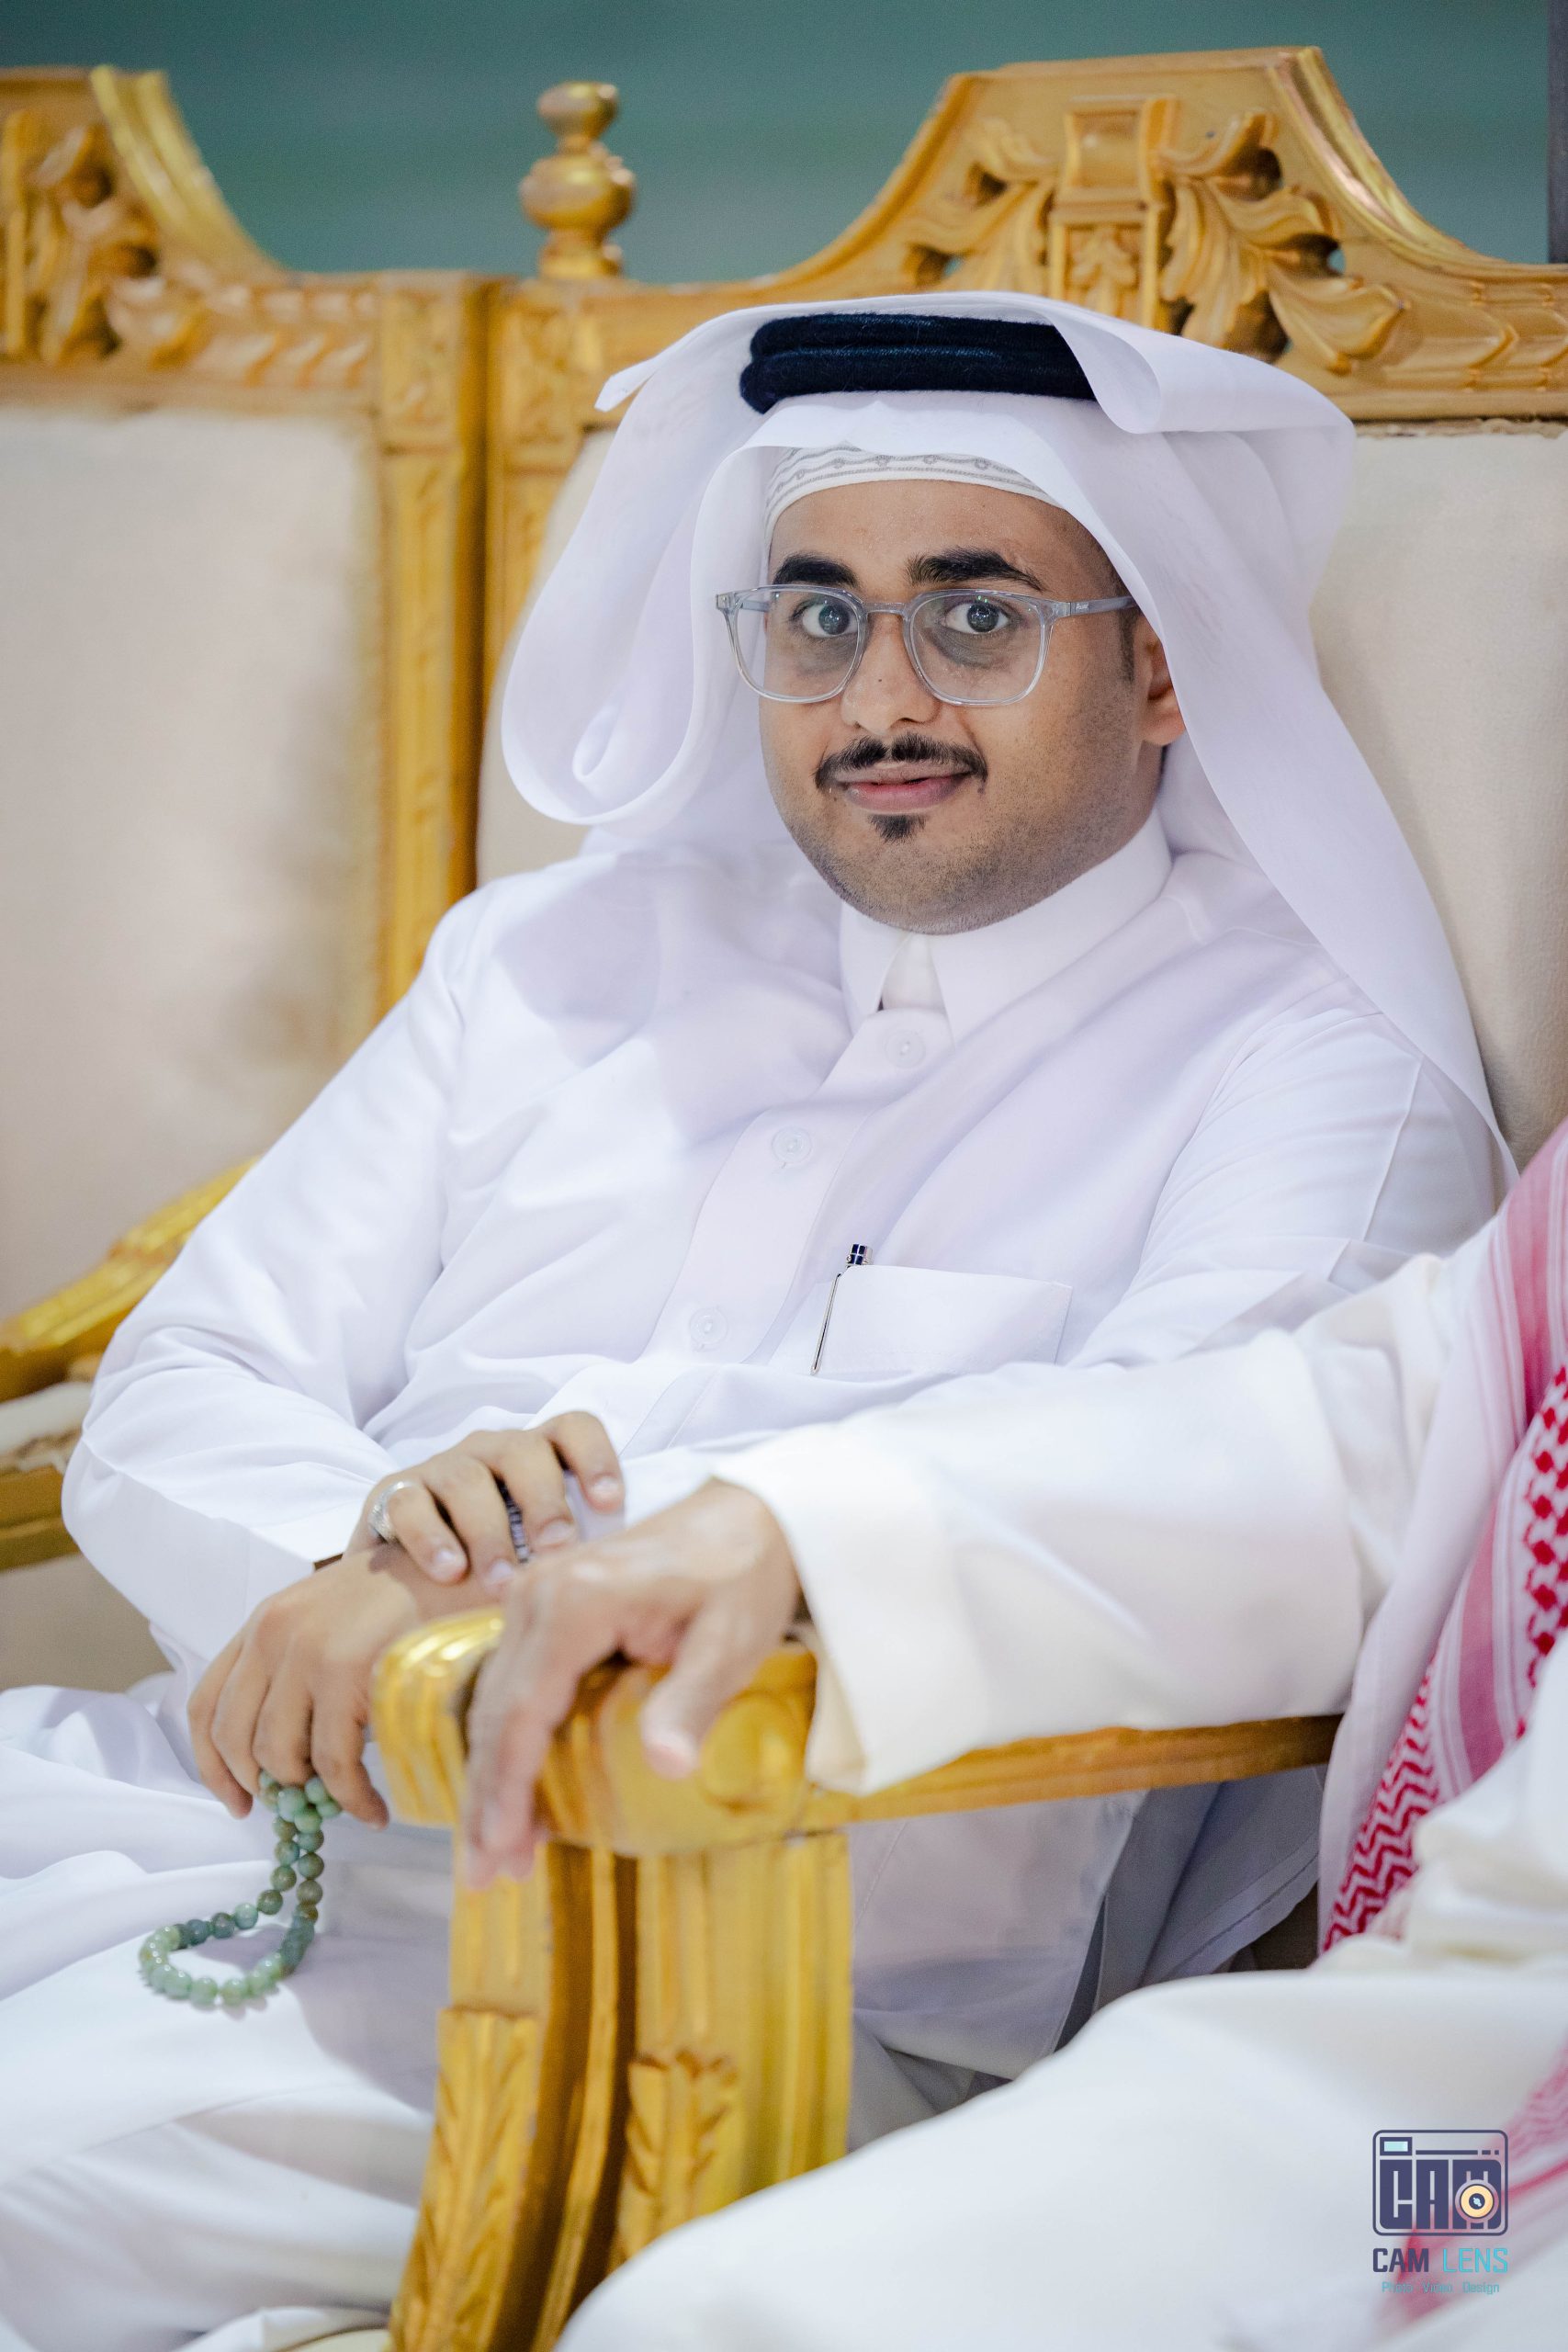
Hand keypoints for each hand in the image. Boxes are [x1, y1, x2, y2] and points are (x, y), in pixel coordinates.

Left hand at [190, 1543, 468, 1825]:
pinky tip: (374, 1809)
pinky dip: (351, 1799)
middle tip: (298, 1812)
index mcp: (266, 1620)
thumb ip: (302, 1672)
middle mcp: (274, 1632)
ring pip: (280, 1756)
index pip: (206, 1703)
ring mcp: (307, 1651)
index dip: (213, 1764)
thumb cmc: (413, 1598)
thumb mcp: (337, 1620)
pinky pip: (333, 1763)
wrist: (469, 1562)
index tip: (237, 1802)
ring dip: (312, 1797)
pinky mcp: (346, 1672)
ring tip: (348, 1805)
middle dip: (261, 1787)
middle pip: (235, 1737)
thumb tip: (292, 1760)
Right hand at [353, 1416, 623, 1591]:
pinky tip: (450, 1573)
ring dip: (489, 1532)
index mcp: (538, 1453)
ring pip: (467, 1479)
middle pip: (524, 1451)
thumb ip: (579, 1547)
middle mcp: (491, 1450)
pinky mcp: (394, 1494)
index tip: (612, 1504)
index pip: (574, 1429)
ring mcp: (442, 1468)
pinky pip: (408, 1504)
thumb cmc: (501, 1558)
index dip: (597, 1458)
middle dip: (545, 1501)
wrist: (410, 1575)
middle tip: (558, 1549)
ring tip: (504, 1581)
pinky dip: (430, 1539)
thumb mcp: (542, 1547)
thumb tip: (624, 1574)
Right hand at [463, 1480, 800, 1888]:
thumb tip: (665, 1767)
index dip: (506, 1790)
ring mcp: (535, 1592)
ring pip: (493, 1699)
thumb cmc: (742, 1576)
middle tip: (483, 1876)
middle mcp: (538, 1592)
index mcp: (575, 1602)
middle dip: (486, 1799)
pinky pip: (512, 1681)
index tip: (499, 1853)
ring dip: (490, 1776)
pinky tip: (514, 1789)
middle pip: (494, 1711)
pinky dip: (506, 1740)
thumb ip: (692, 1701)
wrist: (752, 1515)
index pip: (522, 1712)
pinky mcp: (545, 1602)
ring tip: (493, 1849)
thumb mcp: (731, 1641)